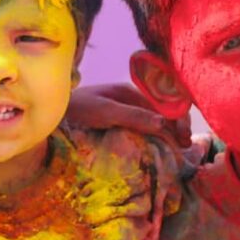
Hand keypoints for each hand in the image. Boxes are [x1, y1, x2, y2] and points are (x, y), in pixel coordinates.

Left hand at [64, 83, 191, 147]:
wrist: (54, 112)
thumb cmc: (78, 108)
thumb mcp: (105, 112)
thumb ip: (132, 116)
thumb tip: (164, 124)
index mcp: (131, 91)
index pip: (165, 101)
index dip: (179, 118)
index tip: (184, 137)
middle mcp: (133, 98)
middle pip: (164, 110)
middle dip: (178, 125)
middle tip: (185, 146)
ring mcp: (127, 110)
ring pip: (158, 119)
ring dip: (170, 131)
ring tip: (179, 148)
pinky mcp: (121, 121)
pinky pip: (146, 126)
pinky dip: (158, 134)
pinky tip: (163, 145)